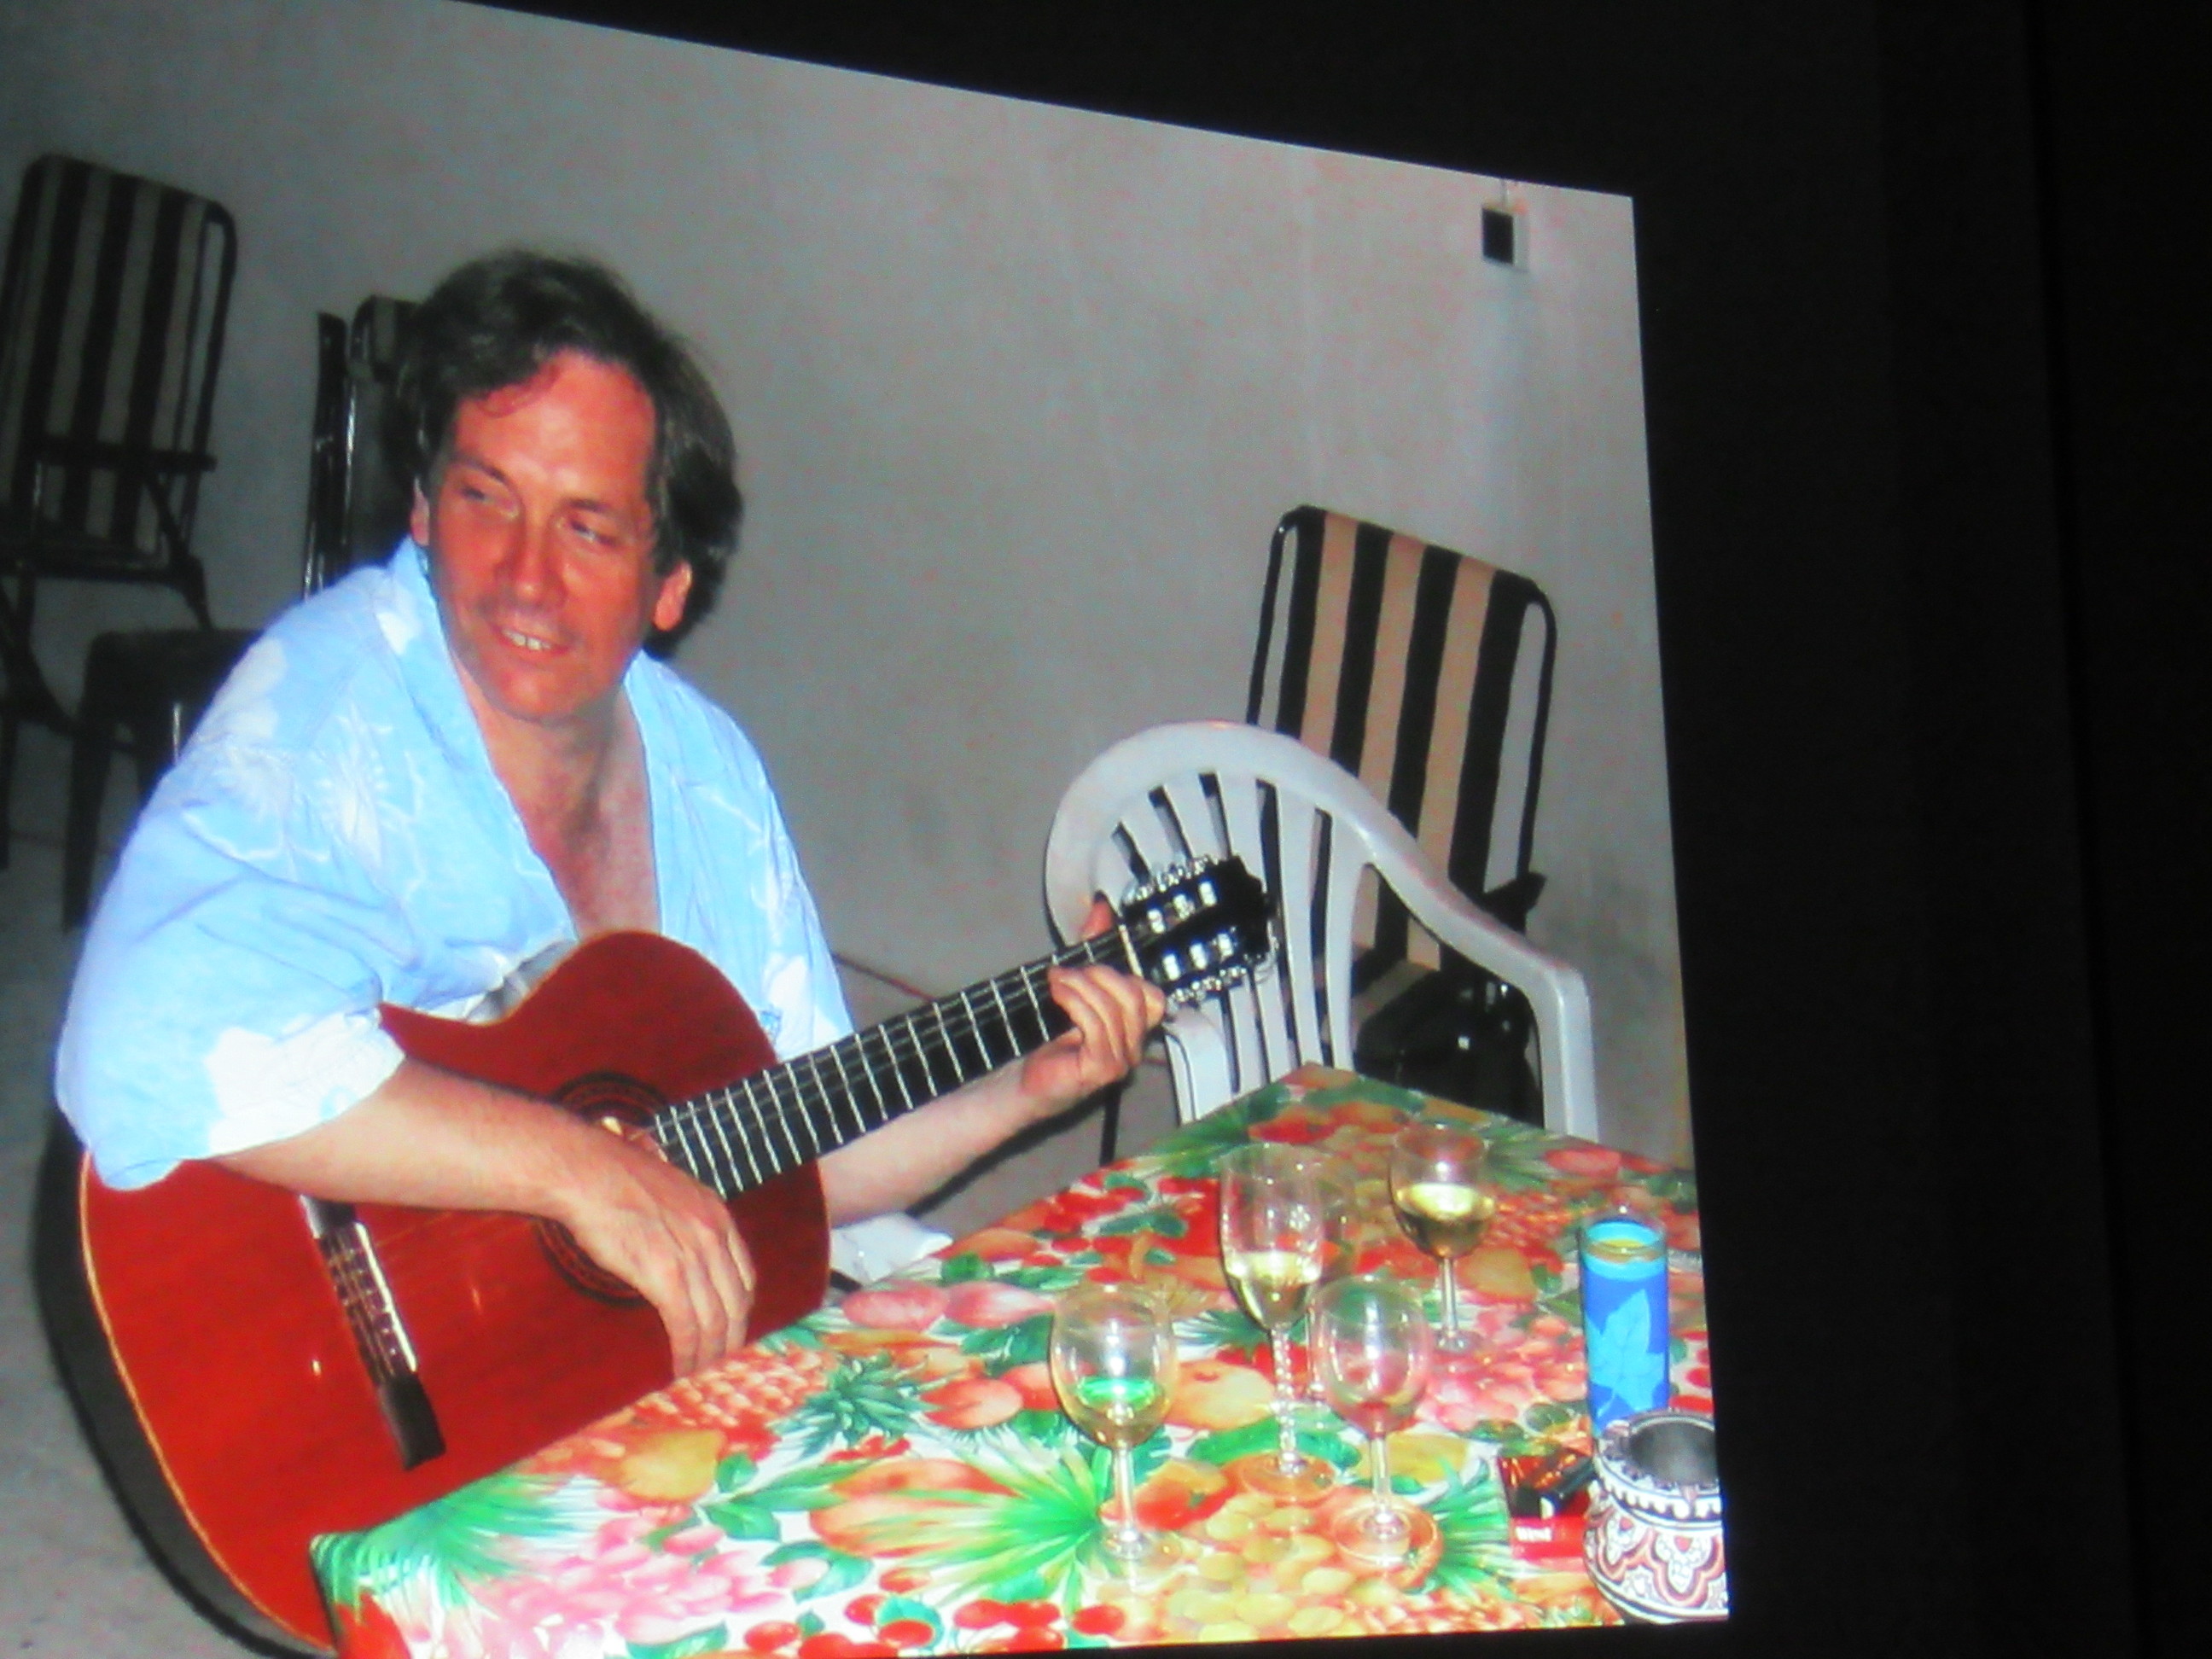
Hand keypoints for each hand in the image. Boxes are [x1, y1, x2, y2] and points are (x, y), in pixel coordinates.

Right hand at [551, 1125, 757, 1378]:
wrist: (590, 1173)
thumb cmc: (618, 1180)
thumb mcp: (673, 1193)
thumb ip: (688, 1223)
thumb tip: (682, 1252)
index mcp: (719, 1216)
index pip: (745, 1276)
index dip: (739, 1310)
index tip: (729, 1329)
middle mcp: (714, 1237)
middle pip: (735, 1303)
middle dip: (730, 1338)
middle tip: (719, 1362)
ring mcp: (693, 1256)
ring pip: (714, 1319)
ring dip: (708, 1353)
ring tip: (698, 1372)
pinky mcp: (665, 1275)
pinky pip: (686, 1324)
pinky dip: (687, 1350)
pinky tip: (681, 1365)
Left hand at [1018, 897, 1167, 1114]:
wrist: (1021, 1077)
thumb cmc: (1046, 1035)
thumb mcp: (1072, 985)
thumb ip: (1090, 948)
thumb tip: (1100, 906)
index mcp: (1131, 1029)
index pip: (1152, 997)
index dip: (1126, 973)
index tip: (1089, 962)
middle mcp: (1133, 1046)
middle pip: (1135, 997)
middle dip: (1100, 976)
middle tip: (1068, 973)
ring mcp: (1120, 1061)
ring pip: (1114, 1010)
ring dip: (1081, 988)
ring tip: (1056, 982)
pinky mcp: (1101, 1069)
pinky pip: (1097, 1027)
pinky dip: (1076, 1004)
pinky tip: (1057, 996)